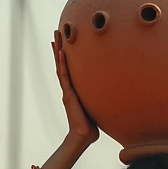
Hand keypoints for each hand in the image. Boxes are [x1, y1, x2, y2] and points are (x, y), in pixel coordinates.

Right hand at [52, 30, 98, 146]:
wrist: (83, 136)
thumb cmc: (90, 126)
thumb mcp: (96, 107)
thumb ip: (99, 100)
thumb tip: (112, 96)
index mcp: (74, 90)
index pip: (68, 68)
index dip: (65, 55)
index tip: (63, 42)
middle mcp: (68, 88)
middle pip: (61, 63)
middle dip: (59, 47)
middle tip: (56, 32)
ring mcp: (67, 91)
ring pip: (60, 66)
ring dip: (58, 51)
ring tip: (55, 37)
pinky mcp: (68, 95)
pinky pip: (64, 76)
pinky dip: (62, 64)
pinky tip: (61, 52)